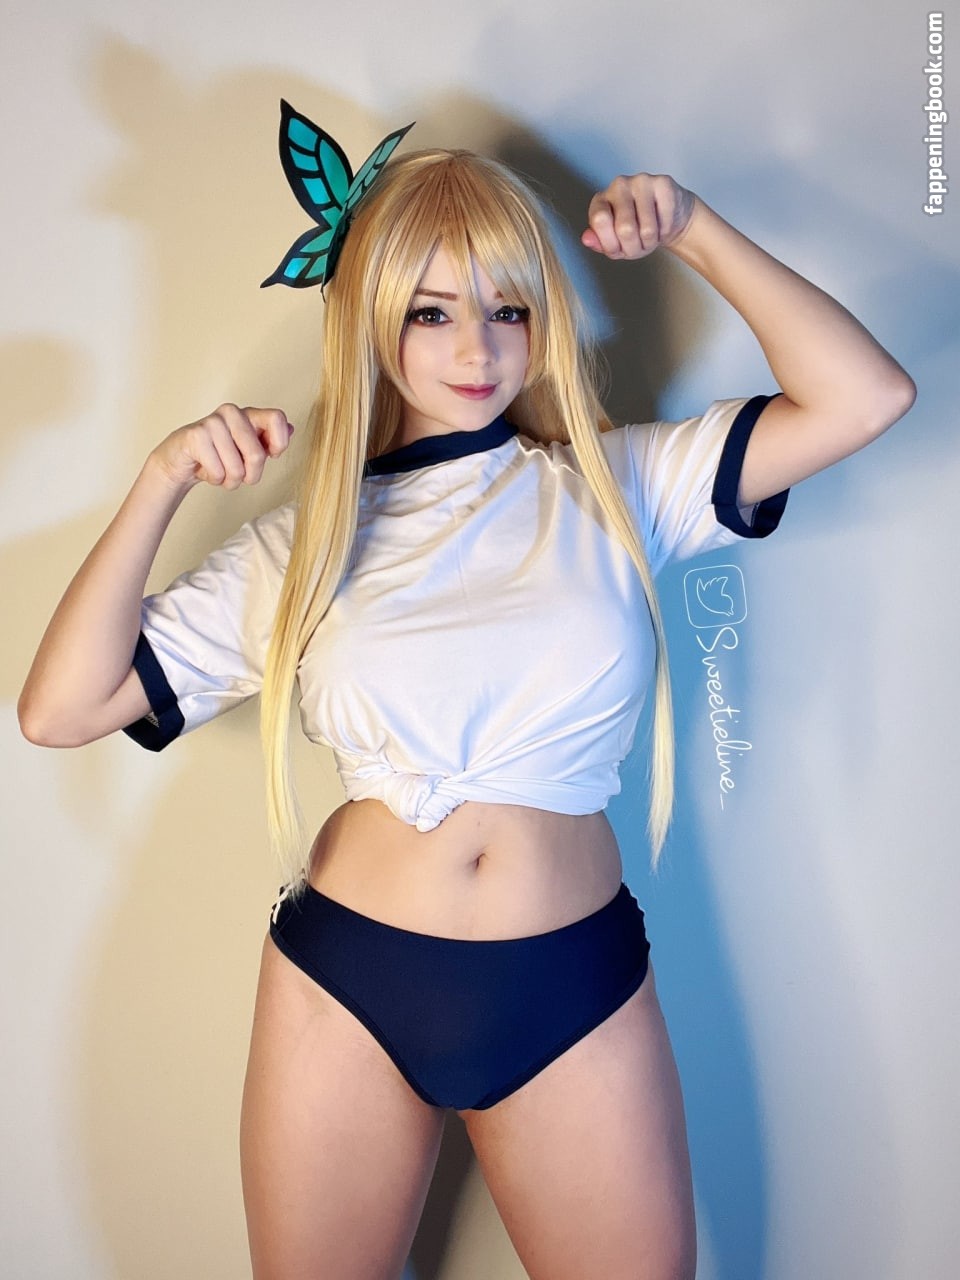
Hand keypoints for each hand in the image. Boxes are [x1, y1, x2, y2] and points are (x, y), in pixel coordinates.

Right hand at [150, 403, 294, 490]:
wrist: (182, 461)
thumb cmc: (218, 455)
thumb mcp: (248, 450)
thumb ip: (269, 440)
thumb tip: (291, 429)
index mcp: (249, 414)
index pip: (277, 418)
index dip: (279, 443)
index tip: (271, 455)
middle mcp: (232, 413)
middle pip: (257, 454)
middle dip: (251, 475)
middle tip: (240, 475)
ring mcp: (213, 422)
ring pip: (236, 468)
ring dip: (229, 480)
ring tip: (219, 470)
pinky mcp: (196, 435)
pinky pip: (218, 471)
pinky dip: (214, 479)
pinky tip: (205, 468)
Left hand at [581, 174, 696, 260]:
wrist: (669, 218)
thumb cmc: (637, 231)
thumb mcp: (615, 243)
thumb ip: (599, 242)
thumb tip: (586, 239)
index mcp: (601, 200)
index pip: (600, 220)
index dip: (611, 243)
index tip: (617, 248)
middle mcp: (618, 185)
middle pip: (625, 229)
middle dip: (634, 248)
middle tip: (638, 245)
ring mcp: (641, 181)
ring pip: (647, 230)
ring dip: (651, 242)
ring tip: (650, 235)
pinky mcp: (663, 183)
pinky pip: (665, 223)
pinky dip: (665, 232)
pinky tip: (662, 224)